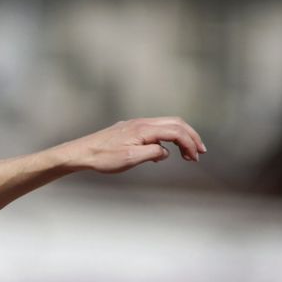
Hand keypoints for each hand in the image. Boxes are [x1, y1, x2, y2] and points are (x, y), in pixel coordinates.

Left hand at [62, 117, 205, 173]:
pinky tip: (165, 151)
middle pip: (176, 123)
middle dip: (191, 137)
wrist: (81, 152)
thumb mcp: (130, 159)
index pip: (176, 131)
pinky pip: (156, 129)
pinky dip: (168, 137)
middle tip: (200, 152)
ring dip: (180, 137)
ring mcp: (137, 124)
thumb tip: (165, 152)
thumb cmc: (103, 157)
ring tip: (187, 153)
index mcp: (145, 129)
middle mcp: (143, 122)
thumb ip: (152, 153)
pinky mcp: (131, 129)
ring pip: (167, 125)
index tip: (195, 158)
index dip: (190, 143)